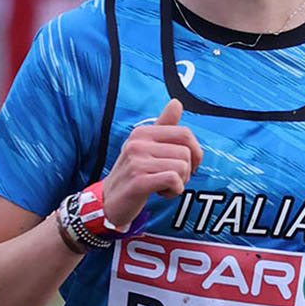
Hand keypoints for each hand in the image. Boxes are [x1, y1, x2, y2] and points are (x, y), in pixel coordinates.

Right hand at [101, 99, 202, 228]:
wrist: (109, 202)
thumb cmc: (133, 174)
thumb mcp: (146, 148)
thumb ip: (163, 126)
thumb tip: (176, 102)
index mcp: (143, 132)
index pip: (185, 133)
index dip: (195, 152)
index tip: (186, 165)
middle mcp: (138, 142)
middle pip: (186, 153)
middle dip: (186, 171)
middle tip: (171, 179)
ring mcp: (136, 161)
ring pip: (182, 167)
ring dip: (179, 183)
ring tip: (162, 186)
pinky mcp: (138, 181)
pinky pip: (173, 180)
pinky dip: (174, 191)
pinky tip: (161, 193)